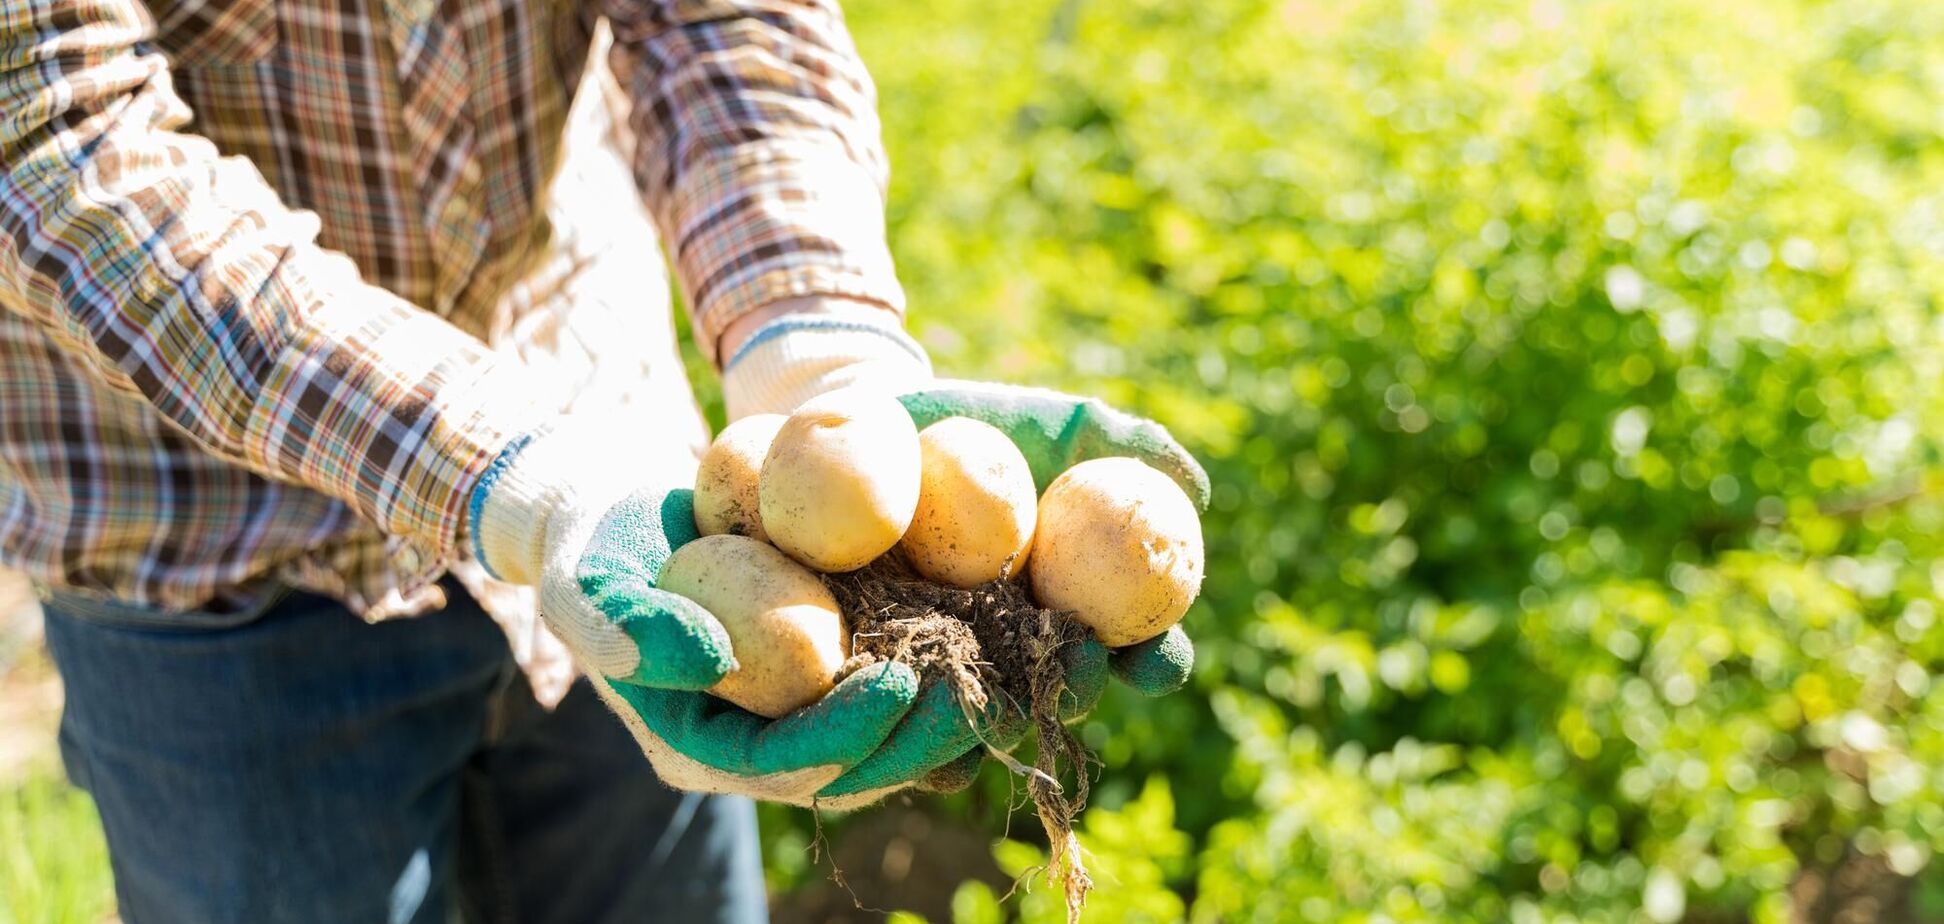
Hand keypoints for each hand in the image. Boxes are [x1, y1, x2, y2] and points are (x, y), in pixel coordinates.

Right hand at [466, 425, 986, 808]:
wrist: (624, 511)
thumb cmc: (595, 547)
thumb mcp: (588, 582)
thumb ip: (627, 627)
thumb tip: (708, 658)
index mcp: (703, 747)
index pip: (785, 763)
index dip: (848, 734)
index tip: (903, 682)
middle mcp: (765, 743)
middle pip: (859, 761)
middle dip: (928, 732)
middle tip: (986, 682)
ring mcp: (809, 708)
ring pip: (899, 730)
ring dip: (967, 704)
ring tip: (1023, 665)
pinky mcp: (845, 665)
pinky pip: (915, 676)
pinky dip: (968, 656)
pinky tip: (1022, 626)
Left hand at [720, 312, 1207, 797]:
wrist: (860, 428)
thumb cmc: (972, 424)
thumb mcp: (1047, 421)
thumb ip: (1120, 443)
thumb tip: (1193, 485)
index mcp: (1074, 609)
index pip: (1135, 649)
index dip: (1157, 660)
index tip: (1158, 653)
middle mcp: (1018, 654)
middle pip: (1062, 692)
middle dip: (1078, 688)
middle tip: (1081, 663)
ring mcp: (948, 670)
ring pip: (982, 712)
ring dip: (996, 713)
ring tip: (998, 697)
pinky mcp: (873, 675)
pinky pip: (892, 710)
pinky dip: (899, 712)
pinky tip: (901, 701)